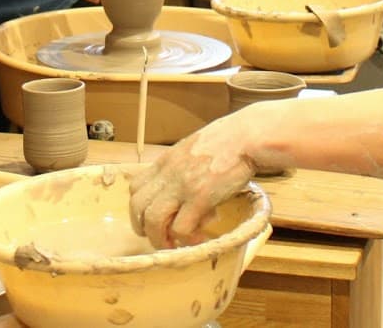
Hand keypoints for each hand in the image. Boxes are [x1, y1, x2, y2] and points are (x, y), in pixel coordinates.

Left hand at [129, 112, 260, 247]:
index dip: (139, 208)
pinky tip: (199, 238)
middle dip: (143, 227)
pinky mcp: (201, 197)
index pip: (135, 187)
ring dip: (160, 239)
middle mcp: (168, 173)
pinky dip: (186, 239)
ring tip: (175, 245)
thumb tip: (182, 192)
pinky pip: (181, 227)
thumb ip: (182, 168)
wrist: (247, 137)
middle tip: (159, 238)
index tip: (150, 219)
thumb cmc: (227, 141)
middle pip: (137, 206)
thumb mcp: (193, 149)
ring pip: (153, 220)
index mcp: (166, 161)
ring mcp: (183, 185)